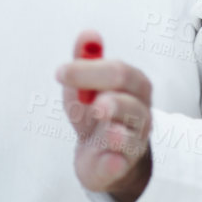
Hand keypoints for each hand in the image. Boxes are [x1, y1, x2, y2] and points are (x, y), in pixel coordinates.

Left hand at [54, 30, 153, 201]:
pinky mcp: (121, 167)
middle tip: (93, 103)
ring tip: (101, 122)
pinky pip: (120, 164)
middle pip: (130, 102)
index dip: (90, 70)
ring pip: (131, 136)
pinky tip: (109, 156)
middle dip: (113, 101)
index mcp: (135, 86)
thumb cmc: (95, 110)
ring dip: (115, 131)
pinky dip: (114, 161)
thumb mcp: (86, 82)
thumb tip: (90, 34)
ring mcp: (134, 142)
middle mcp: (141, 114)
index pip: (120, 72)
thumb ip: (86, 57)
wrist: (101, 152)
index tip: (60, 72)